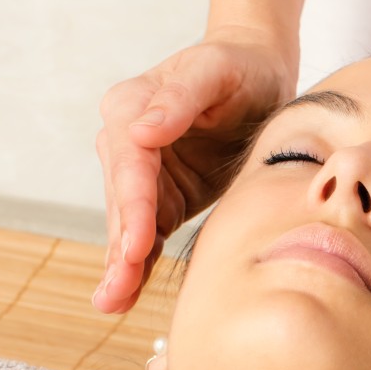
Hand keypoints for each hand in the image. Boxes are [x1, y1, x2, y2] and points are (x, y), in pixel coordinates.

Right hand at [93, 26, 296, 313]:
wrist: (258, 72)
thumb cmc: (238, 66)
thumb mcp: (214, 70)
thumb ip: (180, 98)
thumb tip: (142, 131)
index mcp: (131, 109)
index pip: (130, 164)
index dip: (135, 206)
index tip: (138, 243)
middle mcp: (128, 142)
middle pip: (124, 202)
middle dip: (122, 248)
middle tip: (117, 291)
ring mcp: (144, 172)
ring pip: (131, 224)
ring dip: (122, 265)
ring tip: (113, 302)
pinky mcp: (165, 195)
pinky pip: (150, 232)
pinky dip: (138, 263)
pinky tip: (126, 294)